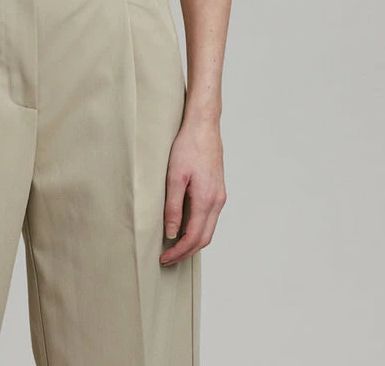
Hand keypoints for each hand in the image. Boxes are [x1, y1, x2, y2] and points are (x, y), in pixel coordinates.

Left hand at [159, 117, 226, 265]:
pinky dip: (198, 228)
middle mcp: (217, 201)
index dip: (179, 252)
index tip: (165, 258)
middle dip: (186, 252)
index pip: (194, 238)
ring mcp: (220, 196)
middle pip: (205, 238)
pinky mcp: (218, 189)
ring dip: (193, 241)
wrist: (204, 126)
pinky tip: (185, 226)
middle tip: (168, 258)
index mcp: (206, 200)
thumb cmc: (188, 147)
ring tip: (174, 246)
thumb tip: (171, 233)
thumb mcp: (174, 176)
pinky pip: (210, 217)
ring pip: (209, 228)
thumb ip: (173, 207)